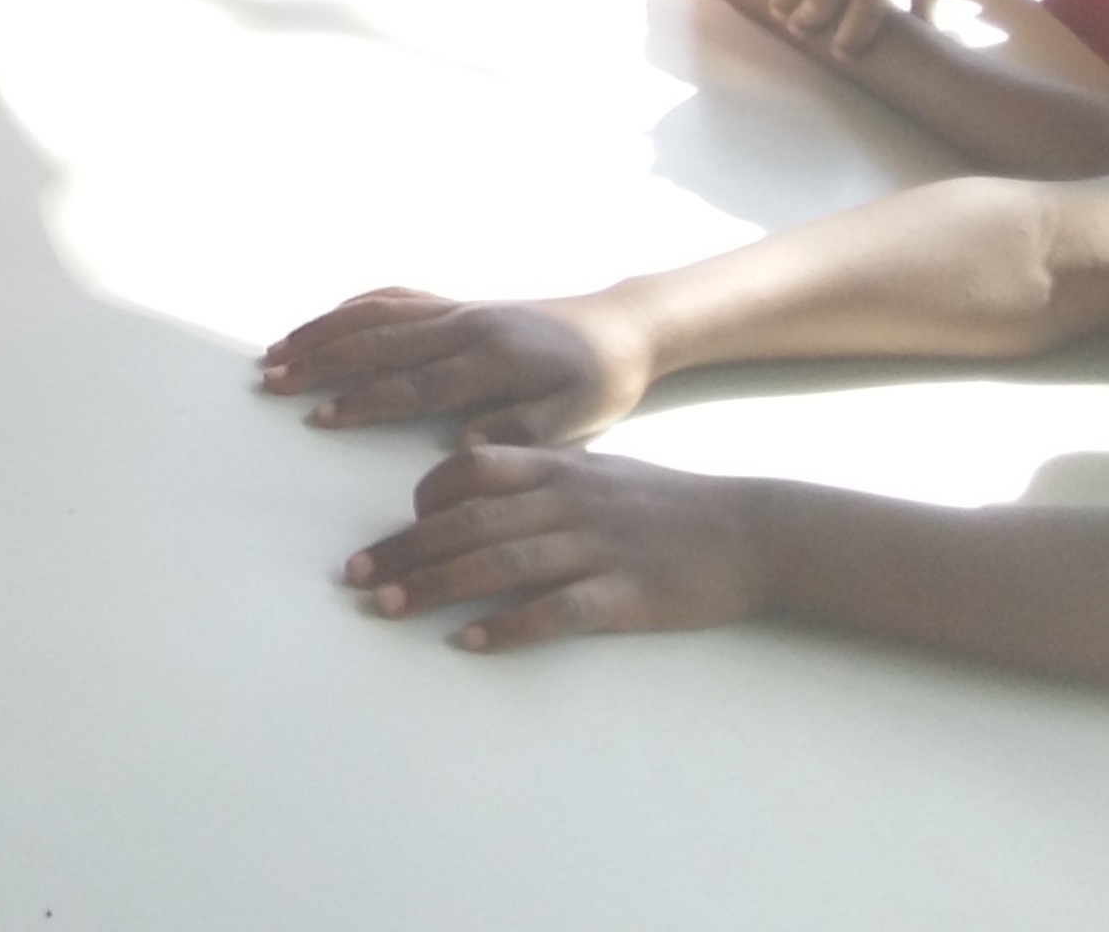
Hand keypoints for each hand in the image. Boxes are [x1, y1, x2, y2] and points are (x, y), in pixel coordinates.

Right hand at [261, 287, 657, 444]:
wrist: (622, 326)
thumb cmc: (598, 381)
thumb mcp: (574, 420)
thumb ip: (519, 431)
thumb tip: (463, 444)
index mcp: (490, 360)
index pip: (413, 383)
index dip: (364, 400)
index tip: (319, 416)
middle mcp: (464, 325)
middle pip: (378, 342)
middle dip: (320, 361)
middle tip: (272, 379)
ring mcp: (456, 309)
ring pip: (376, 314)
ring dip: (323, 331)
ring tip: (279, 350)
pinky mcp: (456, 303)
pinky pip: (395, 297)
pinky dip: (353, 307)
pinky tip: (328, 322)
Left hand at [343, 444, 771, 651]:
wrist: (754, 531)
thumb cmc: (665, 505)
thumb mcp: (596, 472)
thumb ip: (536, 477)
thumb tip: (466, 489)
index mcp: (557, 467)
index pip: (469, 469)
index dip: (423, 499)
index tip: (392, 530)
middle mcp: (567, 501)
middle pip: (468, 521)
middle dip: (405, 548)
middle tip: (354, 576)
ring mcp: (596, 546)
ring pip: (499, 562)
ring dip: (436, 586)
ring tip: (389, 607)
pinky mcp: (626, 594)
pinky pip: (557, 610)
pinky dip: (510, 626)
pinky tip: (472, 642)